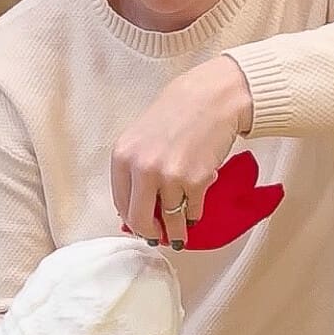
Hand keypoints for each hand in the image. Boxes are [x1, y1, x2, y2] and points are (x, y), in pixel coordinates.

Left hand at [111, 56, 252, 247]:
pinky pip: (191, 212)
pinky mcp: (196, 182)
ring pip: (169, 221)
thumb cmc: (179, 113)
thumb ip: (135, 170)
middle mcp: (142, 168)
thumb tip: (137, 206)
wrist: (213, 98)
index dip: (132, 219)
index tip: (140, 225)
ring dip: (175, 232)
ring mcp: (169, 177)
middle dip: (149, 233)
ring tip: (178, 237)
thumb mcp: (143, 138)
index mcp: (123, 156)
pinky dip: (193, 216)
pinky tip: (193, 213)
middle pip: (140, 220)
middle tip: (157, 237)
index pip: (120, 203)